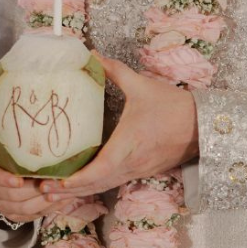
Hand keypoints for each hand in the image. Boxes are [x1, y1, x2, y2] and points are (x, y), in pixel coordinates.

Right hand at [0, 151, 56, 225]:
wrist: (9, 169)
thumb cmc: (14, 154)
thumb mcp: (12, 147)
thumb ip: (21, 148)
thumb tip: (41, 139)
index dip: (5, 180)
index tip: (19, 181)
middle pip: (12, 195)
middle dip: (33, 190)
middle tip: (51, 182)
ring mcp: (2, 205)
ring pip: (24, 208)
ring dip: (43, 200)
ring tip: (59, 191)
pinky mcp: (14, 215)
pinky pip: (32, 216)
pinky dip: (48, 208)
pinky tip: (61, 199)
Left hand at [40, 52, 198, 201]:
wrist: (204, 125)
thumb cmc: (173, 106)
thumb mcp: (141, 85)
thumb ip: (115, 70)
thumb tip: (92, 55)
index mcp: (128, 145)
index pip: (99, 170)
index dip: (76, 179)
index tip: (56, 182)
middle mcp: (131, 163)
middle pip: (96, 185)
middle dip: (68, 191)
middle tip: (42, 191)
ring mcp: (137, 170)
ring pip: (104, 187)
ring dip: (79, 192)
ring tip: (53, 192)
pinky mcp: (142, 171)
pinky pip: (113, 182)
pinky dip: (94, 186)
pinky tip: (79, 184)